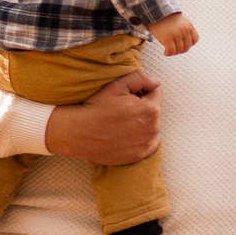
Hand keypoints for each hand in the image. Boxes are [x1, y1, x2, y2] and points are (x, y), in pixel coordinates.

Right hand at [43, 70, 159, 166]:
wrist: (79, 133)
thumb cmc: (96, 107)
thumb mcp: (116, 85)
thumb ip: (140, 79)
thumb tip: (156, 82)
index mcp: (151, 109)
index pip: (156, 93)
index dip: (141, 91)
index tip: (127, 95)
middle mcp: (153, 129)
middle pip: (155, 110)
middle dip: (143, 106)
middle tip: (122, 109)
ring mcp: (147, 144)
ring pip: (151, 127)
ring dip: (142, 123)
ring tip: (122, 122)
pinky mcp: (139, 156)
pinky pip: (147, 143)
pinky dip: (140, 138)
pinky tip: (124, 134)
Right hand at [150, 12, 197, 55]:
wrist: (156, 10)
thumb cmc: (166, 16)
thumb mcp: (180, 20)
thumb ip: (184, 29)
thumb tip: (183, 41)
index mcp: (189, 26)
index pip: (195, 40)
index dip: (189, 44)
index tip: (182, 44)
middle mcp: (184, 31)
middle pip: (187, 47)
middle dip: (181, 50)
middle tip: (174, 49)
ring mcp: (176, 35)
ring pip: (179, 50)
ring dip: (174, 52)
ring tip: (169, 51)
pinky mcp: (167, 39)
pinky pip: (171, 51)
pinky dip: (168, 54)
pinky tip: (165, 52)